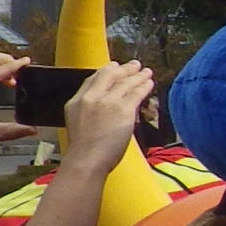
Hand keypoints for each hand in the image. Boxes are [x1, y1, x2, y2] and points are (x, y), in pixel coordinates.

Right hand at [60, 61, 159, 175]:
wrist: (86, 160)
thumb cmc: (84, 150)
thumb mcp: (79, 123)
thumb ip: (89, 111)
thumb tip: (106, 107)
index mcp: (76, 102)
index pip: (92, 80)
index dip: (105, 71)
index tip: (113, 67)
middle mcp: (91, 98)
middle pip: (109, 75)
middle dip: (123, 68)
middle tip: (134, 65)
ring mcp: (107, 102)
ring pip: (125, 82)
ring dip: (138, 75)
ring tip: (147, 72)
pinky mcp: (123, 108)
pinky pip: (136, 92)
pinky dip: (144, 86)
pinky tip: (149, 83)